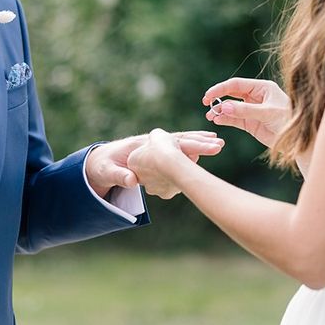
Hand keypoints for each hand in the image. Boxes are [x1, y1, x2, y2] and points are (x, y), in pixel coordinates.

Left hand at [86, 131, 223, 198]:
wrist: (104, 162)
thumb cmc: (106, 166)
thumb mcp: (107, 171)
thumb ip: (119, 176)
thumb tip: (131, 182)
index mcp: (143, 144)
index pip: (170, 143)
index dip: (190, 144)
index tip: (208, 146)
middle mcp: (153, 147)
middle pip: (181, 142)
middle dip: (201, 143)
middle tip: (219, 144)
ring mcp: (159, 154)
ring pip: (184, 147)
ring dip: (201, 145)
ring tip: (218, 145)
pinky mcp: (161, 162)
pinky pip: (181, 156)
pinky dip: (194, 153)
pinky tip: (205, 154)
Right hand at [202, 78, 290, 147]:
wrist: (298, 141)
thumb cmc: (288, 121)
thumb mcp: (267, 113)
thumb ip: (245, 110)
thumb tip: (224, 106)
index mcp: (262, 88)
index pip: (236, 84)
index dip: (221, 88)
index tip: (209, 95)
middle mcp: (255, 97)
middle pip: (231, 94)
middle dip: (218, 99)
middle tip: (206, 104)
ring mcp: (252, 110)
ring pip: (231, 108)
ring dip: (220, 111)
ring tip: (211, 116)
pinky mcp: (250, 123)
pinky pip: (234, 119)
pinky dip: (225, 120)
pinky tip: (217, 121)